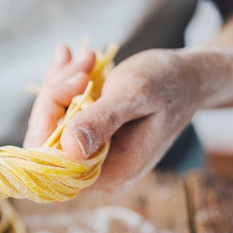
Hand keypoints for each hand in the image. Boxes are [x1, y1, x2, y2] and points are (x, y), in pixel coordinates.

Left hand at [25, 47, 201, 191]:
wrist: (188, 78)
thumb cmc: (169, 84)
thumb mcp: (136, 95)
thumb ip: (103, 121)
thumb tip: (69, 148)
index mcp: (111, 175)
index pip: (51, 161)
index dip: (47, 121)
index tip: (73, 82)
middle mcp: (96, 175)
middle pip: (44, 143)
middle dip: (55, 96)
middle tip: (82, 63)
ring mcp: (89, 159)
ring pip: (48, 125)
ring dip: (60, 85)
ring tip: (86, 57)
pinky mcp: (86, 142)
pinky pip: (57, 116)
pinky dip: (62, 86)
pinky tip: (71, 59)